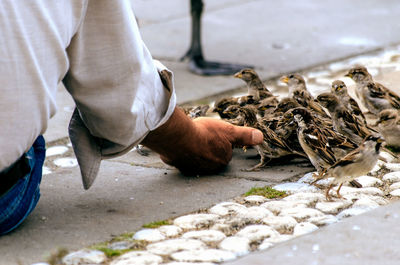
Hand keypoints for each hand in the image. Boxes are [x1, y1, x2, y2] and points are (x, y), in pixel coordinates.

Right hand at [141, 107, 262, 174]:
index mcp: (221, 160)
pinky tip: (179, 142)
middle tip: (202, 134)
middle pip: (210, 156)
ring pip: (195, 157)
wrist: (179, 136)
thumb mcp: (229, 130)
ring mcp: (192, 167)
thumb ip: (244, 135)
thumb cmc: (205, 132)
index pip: (224, 151)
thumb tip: (261, 137)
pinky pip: (181, 157)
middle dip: (207, 147)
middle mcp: (208, 168)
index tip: (214, 133)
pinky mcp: (177, 164)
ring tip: (190, 137)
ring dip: (193, 149)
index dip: (220, 141)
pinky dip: (181, 151)